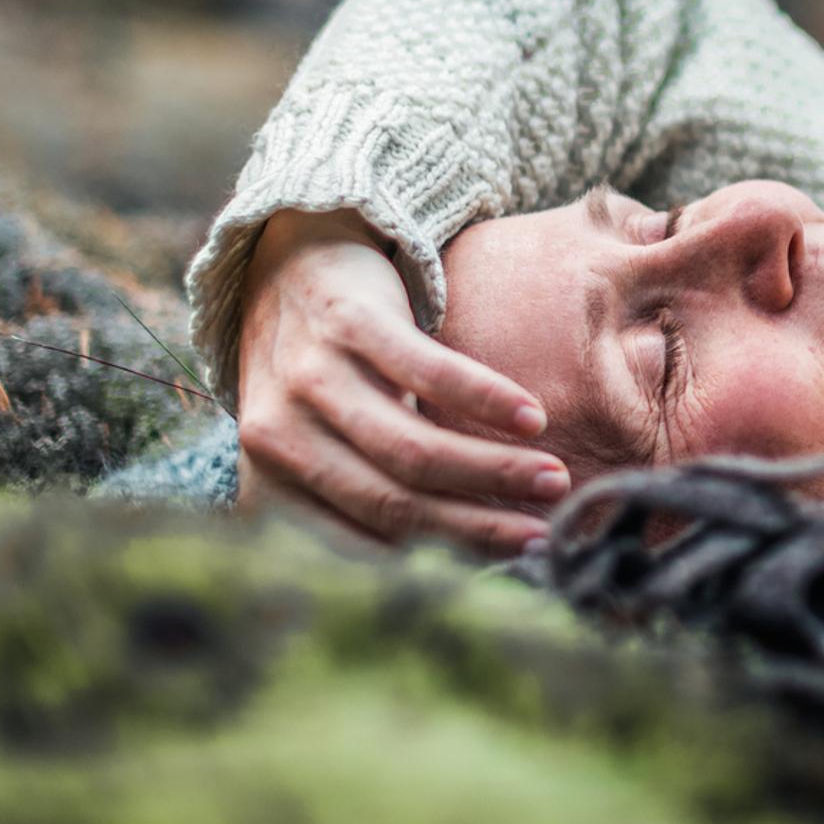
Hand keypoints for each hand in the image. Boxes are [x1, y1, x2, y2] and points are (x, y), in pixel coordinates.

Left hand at [235, 209, 566, 553]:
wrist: (282, 260)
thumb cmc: (315, 367)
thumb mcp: (314, 437)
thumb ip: (358, 491)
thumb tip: (449, 562)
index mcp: (270, 479)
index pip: (362, 540)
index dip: (438, 558)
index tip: (506, 564)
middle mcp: (279, 436)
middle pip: (393, 502)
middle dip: (478, 526)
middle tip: (544, 533)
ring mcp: (311, 377)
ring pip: (412, 449)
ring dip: (493, 470)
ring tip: (553, 478)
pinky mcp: (348, 320)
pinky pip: (427, 373)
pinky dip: (486, 400)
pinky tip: (532, 417)